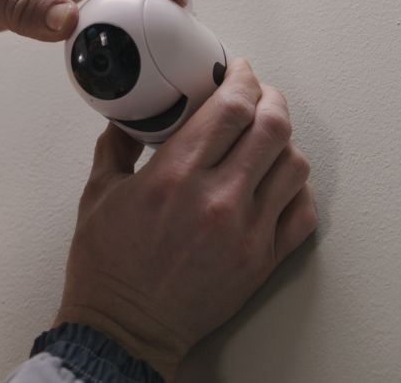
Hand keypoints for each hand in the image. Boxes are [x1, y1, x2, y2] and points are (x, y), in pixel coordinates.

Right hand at [56, 59, 316, 380]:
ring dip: (285, 142)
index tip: (238, 71)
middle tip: (259, 94)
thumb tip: (128, 121)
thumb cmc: (107, 269)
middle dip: (270, 99)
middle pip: (272, 127)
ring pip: (295, 166)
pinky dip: (297, 189)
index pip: (231, 108)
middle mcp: (217, 200)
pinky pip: (302, 213)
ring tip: (268, 138)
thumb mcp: (97, 195)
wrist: (124, 329)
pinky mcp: (262, 261)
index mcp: (174, 176)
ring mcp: (246, 232)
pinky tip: (278, 182)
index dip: (242, 79)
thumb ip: (115, 148)